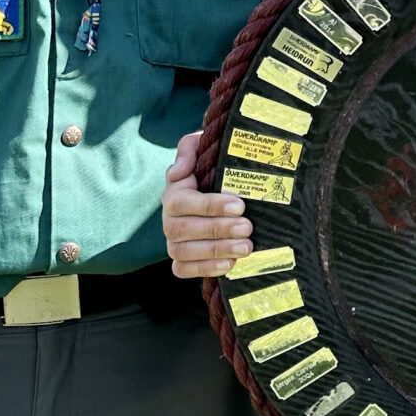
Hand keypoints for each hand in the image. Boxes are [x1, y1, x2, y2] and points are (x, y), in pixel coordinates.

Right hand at [162, 131, 254, 277]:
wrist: (226, 184)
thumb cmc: (215, 162)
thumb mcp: (203, 146)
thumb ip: (189, 149)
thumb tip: (178, 172)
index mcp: (173, 191)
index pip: (181, 202)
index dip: (209, 206)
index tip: (239, 205)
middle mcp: (168, 218)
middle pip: (182, 229)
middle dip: (217, 230)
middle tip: (247, 227)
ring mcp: (173, 240)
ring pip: (183, 252)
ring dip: (215, 251)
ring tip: (246, 247)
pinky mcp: (182, 259)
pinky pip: (183, 270)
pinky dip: (205, 269)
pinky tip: (230, 264)